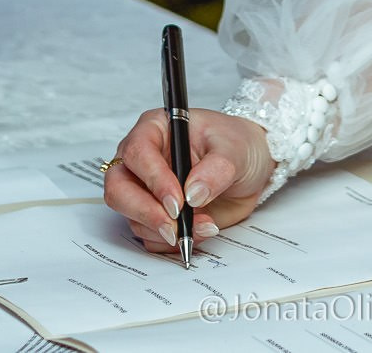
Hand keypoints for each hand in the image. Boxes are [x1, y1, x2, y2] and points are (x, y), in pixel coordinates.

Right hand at [103, 108, 272, 253]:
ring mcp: (146, 190)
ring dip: (166, 230)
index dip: (154, 180)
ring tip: (204, 225)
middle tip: (175, 227)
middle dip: (145, 213)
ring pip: (133, 218)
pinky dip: (171, 241)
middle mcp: (143, 160)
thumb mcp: (234, 149)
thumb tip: (193, 193)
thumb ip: (215, 169)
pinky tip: (199, 230)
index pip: (138, 153)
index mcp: (155, 129)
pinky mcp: (156, 215)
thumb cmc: (238, 144)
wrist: (252, 166)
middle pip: (119, 189)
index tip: (178, 202)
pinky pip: (150, 236)